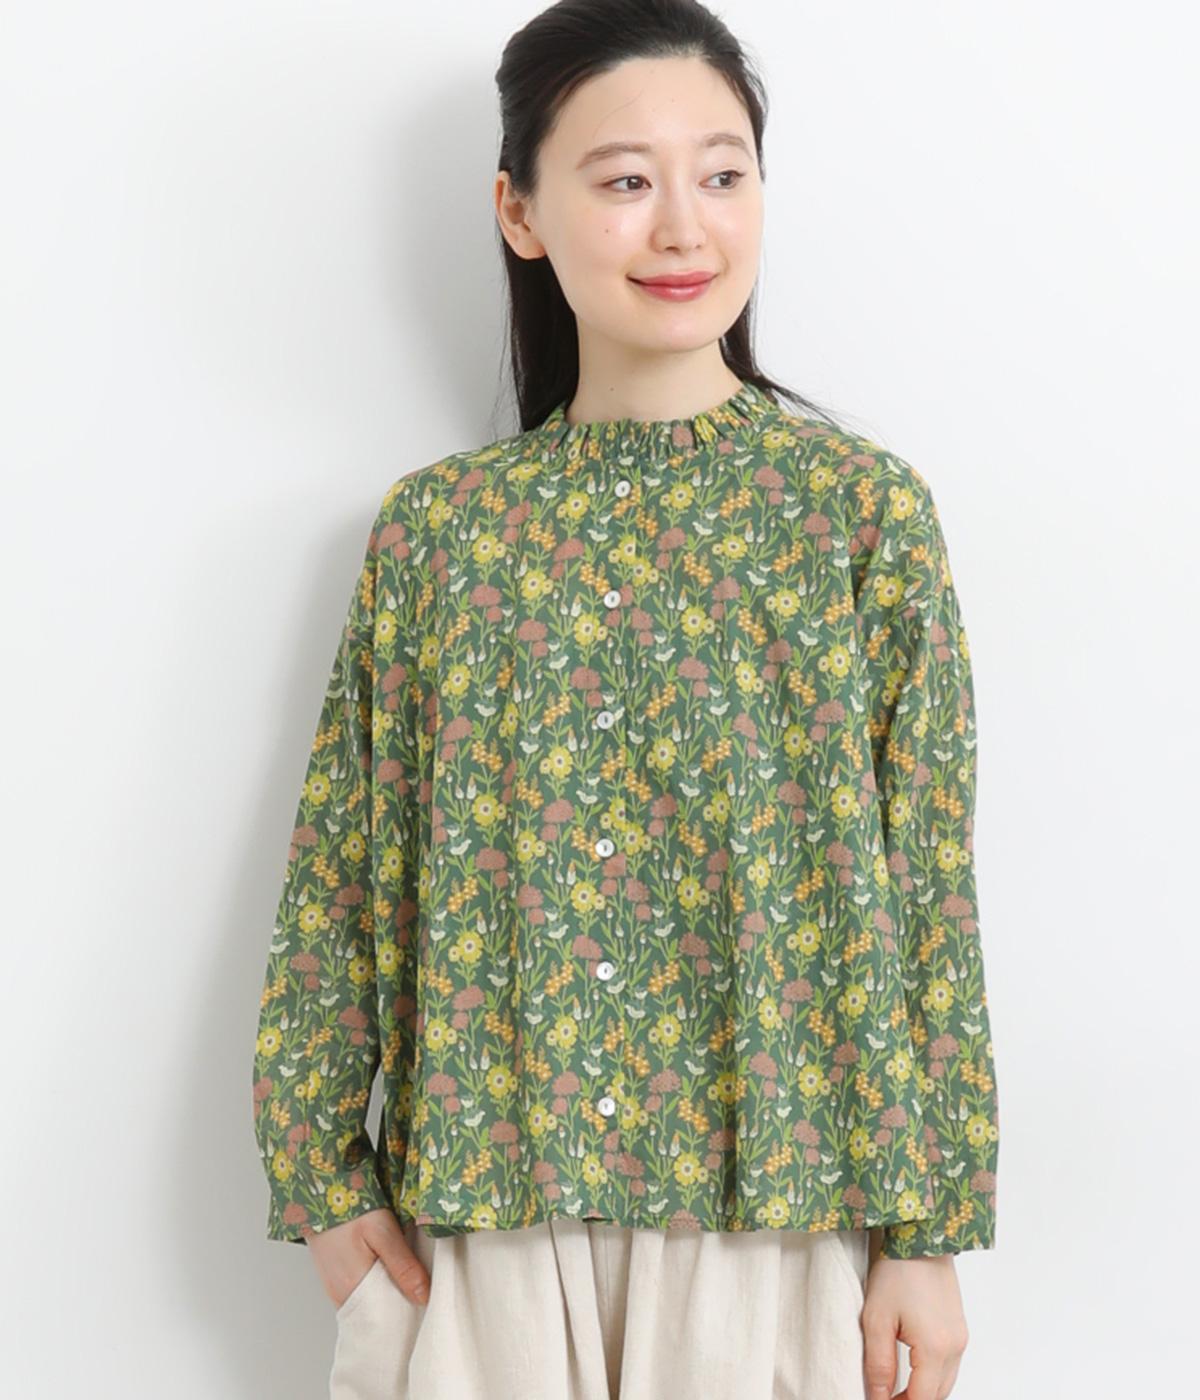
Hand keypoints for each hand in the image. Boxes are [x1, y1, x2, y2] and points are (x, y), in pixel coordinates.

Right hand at [307, 1207, 430, 1310]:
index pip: (385, 1318)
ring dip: (391, 1292)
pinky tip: (391, 1270)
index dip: (409, 1313)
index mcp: (351, 1289)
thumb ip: (402, 1264)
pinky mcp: (337, 1277)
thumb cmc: (348, 1208)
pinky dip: (379, 1284)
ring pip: (371, 1300)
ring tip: (411, 1280)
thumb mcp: (381, 1231)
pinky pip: (363, 1290)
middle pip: (379, 1311)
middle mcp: (340, 1295)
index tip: (430, 1307)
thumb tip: (424, 1297)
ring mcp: (336, 1287)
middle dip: (402, 1304)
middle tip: (426, 1293)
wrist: (319, 1188)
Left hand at [861, 1253, 968, 1399]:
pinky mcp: (959, 1327)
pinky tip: (911, 1369)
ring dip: (923, 1390)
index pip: (921, 1399)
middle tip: (885, 1397)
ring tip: (894, 1387)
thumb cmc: (896, 1269)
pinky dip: (931, 1374)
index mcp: (936, 1348)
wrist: (920, 1234)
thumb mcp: (877, 1318)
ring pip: (945, 1382)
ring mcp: (961, 1336)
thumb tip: (878, 1397)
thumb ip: (879, 1364)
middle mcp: (955, 1347)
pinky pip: (949, 1365)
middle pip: (937, 1395)